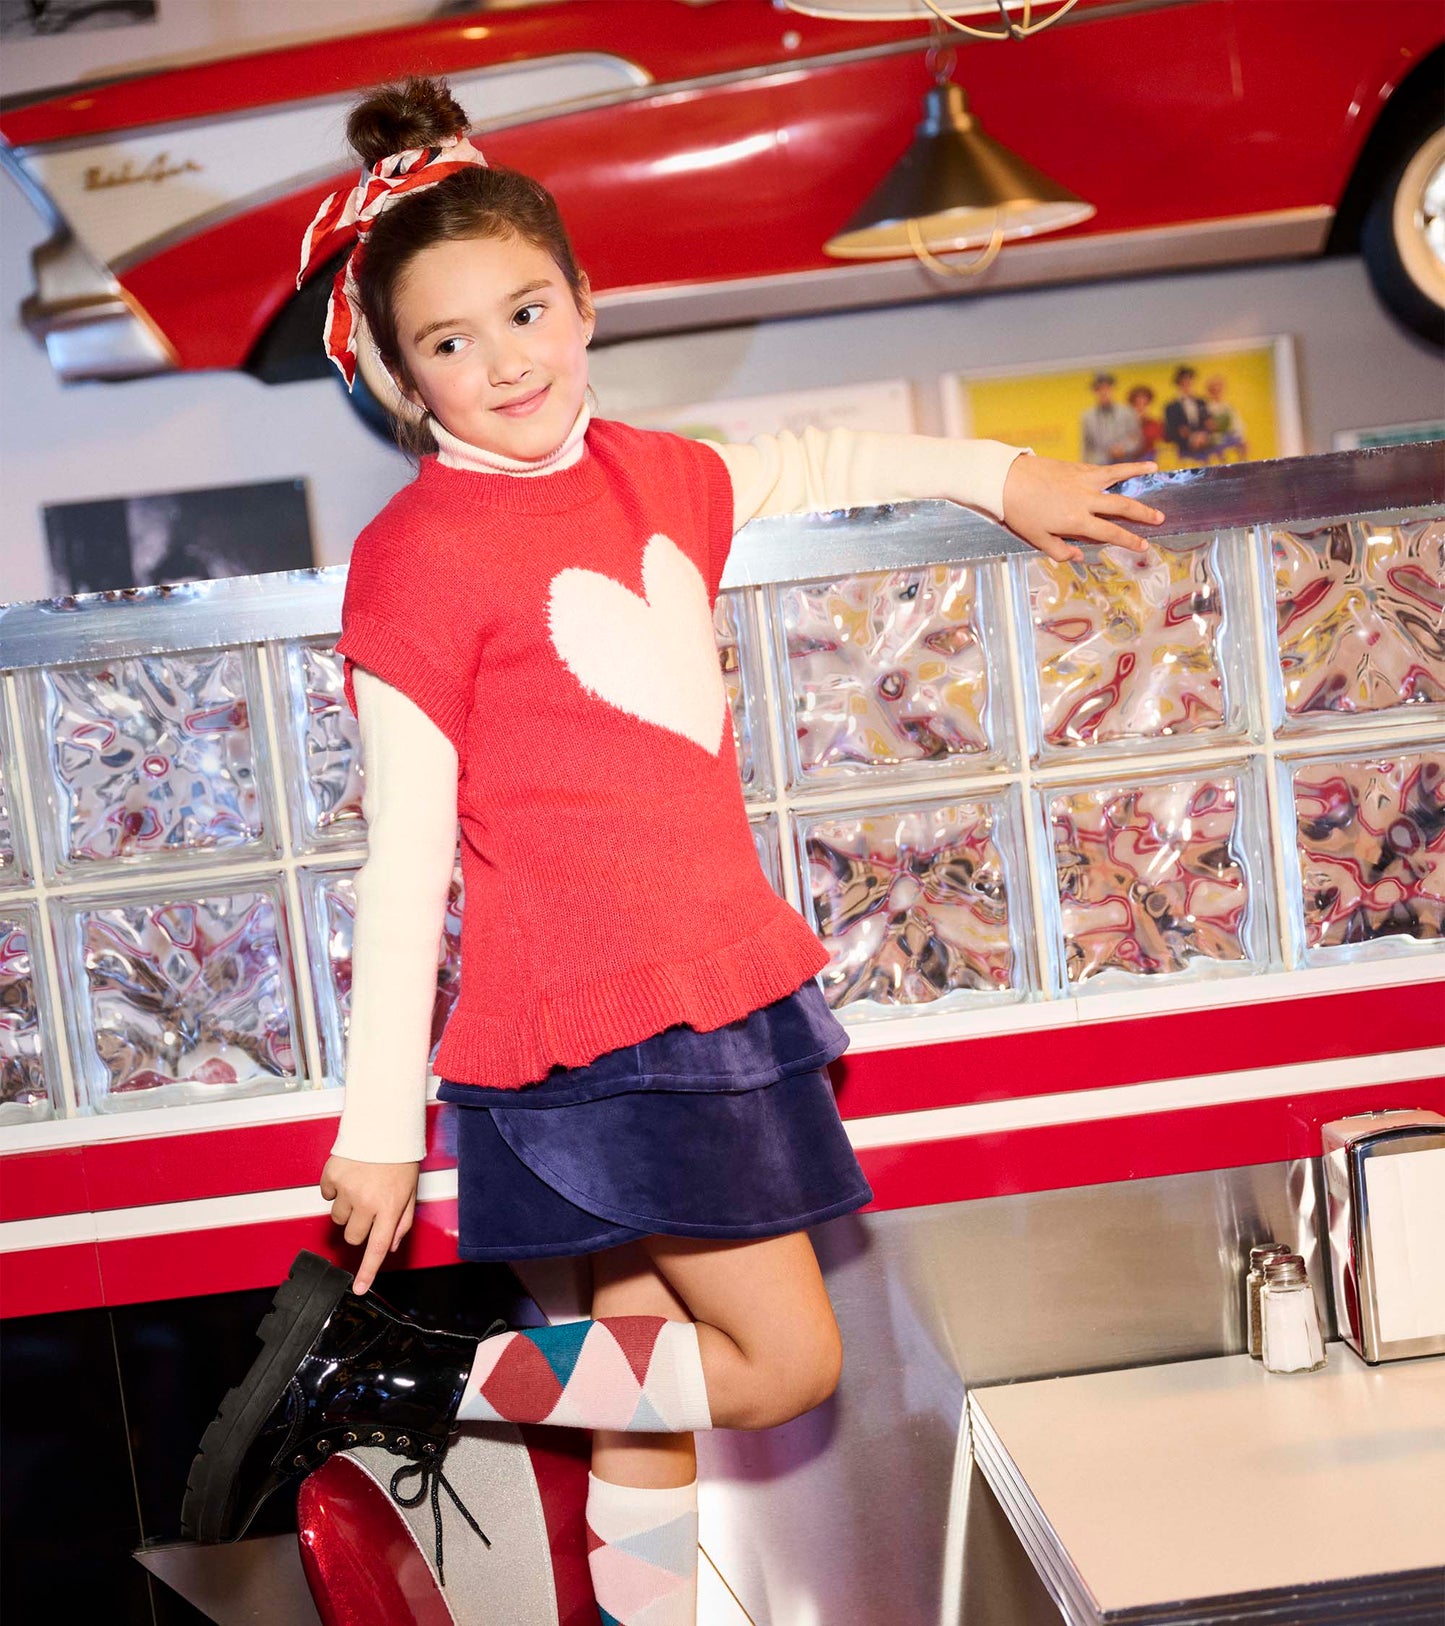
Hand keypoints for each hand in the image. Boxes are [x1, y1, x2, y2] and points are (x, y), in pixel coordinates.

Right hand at [319, 1154, 419, 1294]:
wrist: (384, 1125)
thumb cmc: (399, 1156)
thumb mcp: (410, 1190)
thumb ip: (401, 1221)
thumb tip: (389, 1246)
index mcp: (389, 1207)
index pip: (377, 1248)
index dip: (366, 1271)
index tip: (357, 1288)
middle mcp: (367, 1202)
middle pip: (352, 1236)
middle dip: (358, 1227)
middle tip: (368, 1206)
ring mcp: (347, 1189)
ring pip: (337, 1217)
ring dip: (346, 1207)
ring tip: (360, 1185)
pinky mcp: (332, 1176)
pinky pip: (326, 1194)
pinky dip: (334, 1188)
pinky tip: (349, 1174)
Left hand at [1002, 455, 1164, 562]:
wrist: (1006, 480)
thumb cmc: (1019, 512)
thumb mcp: (1037, 539)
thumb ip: (1060, 550)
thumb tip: (1079, 556)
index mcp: (1076, 521)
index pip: (1110, 533)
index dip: (1129, 540)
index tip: (1144, 545)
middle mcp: (1085, 500)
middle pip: (1121, 508)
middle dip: (1142, 515)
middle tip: (1159, 519)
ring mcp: (1084, 481)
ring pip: (1119, 481)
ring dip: (1139, 480)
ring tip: (1157, 477)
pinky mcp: (1080, 468)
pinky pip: (1108, 468)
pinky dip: (1126, 466)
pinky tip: (1141, 464)